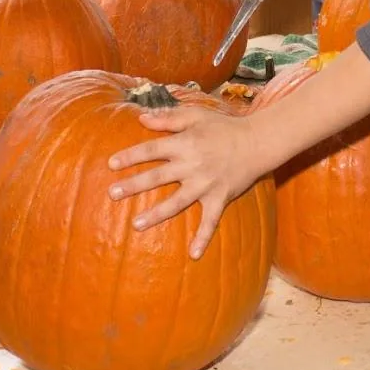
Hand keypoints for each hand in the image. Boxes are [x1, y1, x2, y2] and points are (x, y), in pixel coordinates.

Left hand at [108, 105, 264, 258]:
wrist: (257, 142)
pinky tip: (193, 255)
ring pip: (177, 202)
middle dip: (134, 185)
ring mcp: (206, 184)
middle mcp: (192, 165)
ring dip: (156, 214)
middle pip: (157, 176)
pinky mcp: (219, 198)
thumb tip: (142, 118)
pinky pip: (211, 221)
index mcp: (185, 143)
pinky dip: (203, 238)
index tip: (111, 164)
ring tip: (136, 225)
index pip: (152, 150)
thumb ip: (169, 117)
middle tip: (113, 194)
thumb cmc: (224, 127)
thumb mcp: (196, 115)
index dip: (131, 156)